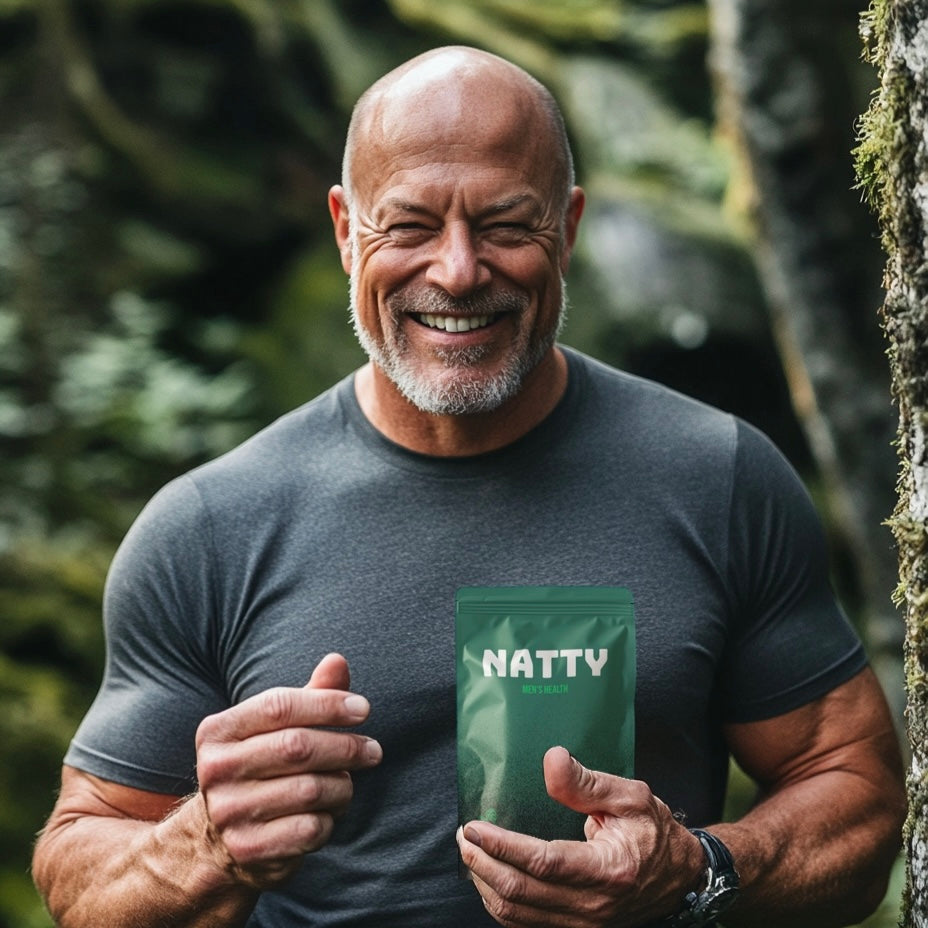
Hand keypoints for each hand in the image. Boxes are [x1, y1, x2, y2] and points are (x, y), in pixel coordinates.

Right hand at [194, 653, 381, 888]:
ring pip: (310, 789)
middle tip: (372, 750)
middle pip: (297, 747)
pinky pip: (310, 829)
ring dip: (342, 785)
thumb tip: (337, 660)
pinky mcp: (248, 848)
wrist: (220, 838)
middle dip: (345, 747)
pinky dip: (331, 818)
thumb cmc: (263, 765)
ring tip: (346, 782)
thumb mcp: (278, 727)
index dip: (327, 704)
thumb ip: (310, 694)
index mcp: (219, 730)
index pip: (279, 705)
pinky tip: (327, 812)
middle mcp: (216, 770)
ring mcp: (229, 812)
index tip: (363, 709)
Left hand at [457, 747, 702, 927]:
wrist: (680, 877)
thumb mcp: (631, 796)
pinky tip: (489, 878)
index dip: (504, 846)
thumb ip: (587, 782)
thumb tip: (551, 759)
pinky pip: (527, 924)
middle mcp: (594, 905)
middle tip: (464, 837)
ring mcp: (584, 924)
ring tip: (470, 854)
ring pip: (518, 915)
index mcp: (609, 869)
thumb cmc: (654, 832)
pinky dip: (501, 903)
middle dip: (483, 864)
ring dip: (486, 885)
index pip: (544, 862)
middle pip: (522, 893)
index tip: (476, 827)